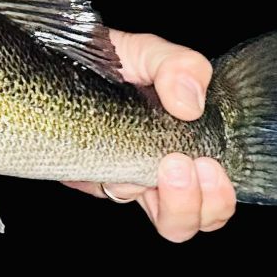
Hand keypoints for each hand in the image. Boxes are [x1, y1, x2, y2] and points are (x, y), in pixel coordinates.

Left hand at [63, 30, 235, 240]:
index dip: (218, 196)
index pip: (213, 198)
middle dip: (194, 203)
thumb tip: (189, 106)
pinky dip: (118, 179)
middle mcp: (154, 172)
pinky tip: (112, 154)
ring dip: (173, 202)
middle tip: (184, 164)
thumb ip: (180, 67)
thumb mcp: (151, 53)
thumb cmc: (109, 59)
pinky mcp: (84, 174)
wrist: (58, 56)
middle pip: (186, 222)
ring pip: (160, 220)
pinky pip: (105, 193)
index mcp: (181, 148)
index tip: (208, 164)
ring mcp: (121, 177)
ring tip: (167, 165)